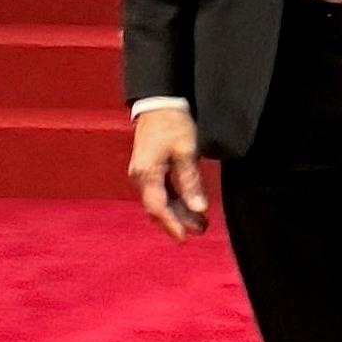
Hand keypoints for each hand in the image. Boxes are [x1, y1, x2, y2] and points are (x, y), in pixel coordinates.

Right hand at [128, 107, 208, 239]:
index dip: (172, 224)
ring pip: (159, 200)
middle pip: (157, 207)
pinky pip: (160, 191)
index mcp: (147, 173)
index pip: (158, 207)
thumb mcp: (186, 151)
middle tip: (201, 230)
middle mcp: (140, 176)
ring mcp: (143, 173)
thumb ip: (190, 181)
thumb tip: (198, 209)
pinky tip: (190, 205)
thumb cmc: (173, 124)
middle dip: (178, 221)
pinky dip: (175, 200)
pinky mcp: (149, 169)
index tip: (184, 238)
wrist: (159, 103)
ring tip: (200, 222)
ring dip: (178, 212)